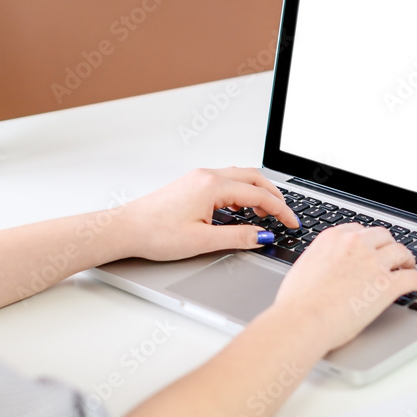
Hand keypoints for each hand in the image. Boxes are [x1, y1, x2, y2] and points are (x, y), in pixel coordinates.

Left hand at [120, 167, 299, 261]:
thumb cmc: (155, 233)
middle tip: (285, 216)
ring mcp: (198, 178)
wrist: (125, 228)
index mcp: (212, 186)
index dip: (280, 210)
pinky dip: (241, 192)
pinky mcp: (191, 184)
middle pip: (254, 178)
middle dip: (274, 196)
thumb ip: (237, 236)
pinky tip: (240, 209)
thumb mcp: (202, 241)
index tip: (291, 224)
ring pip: (240, 177)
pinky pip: (225, 181)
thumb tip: (262, 235)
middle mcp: (206, 176)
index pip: (259, 195)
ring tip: (266, 213)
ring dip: (257, 192)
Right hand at [269, 223, 416, 353]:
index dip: (368, 240)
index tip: (371, 248)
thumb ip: (319, 261)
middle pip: (383, 236)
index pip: (358, 230)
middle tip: (392, 257)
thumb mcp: (303, 269)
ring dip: (407, 259)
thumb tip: (324, 268)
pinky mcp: (387, 285)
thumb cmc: (297, 302)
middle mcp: (355, 244)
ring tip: (408, 267)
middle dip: (388, 246)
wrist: (303, 319)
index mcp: (333, 239)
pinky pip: (413, 277)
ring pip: (400, 252)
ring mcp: (373, 263)